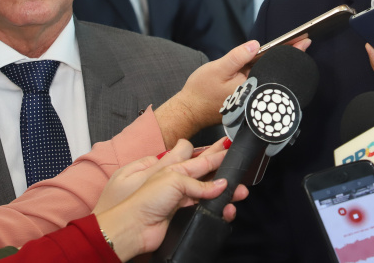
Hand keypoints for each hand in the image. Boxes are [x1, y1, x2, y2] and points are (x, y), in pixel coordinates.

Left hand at [96, 146, 249, 259]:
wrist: (134, 227)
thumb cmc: (145, 199)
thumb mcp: (173, 180)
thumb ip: (199, 183)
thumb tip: (219, 185)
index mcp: (175, 168)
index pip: (200, 159)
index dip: (216, 153)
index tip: (229, 147)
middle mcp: (179, 182)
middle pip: (206, 173)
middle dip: (224, 170)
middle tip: (239, 168)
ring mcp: (181, 198)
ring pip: (208, 192)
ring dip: (224, 192)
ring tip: (239, 193)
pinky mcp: (183, 214)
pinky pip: (204, 208)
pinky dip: (216, 207)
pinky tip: (224, 208)